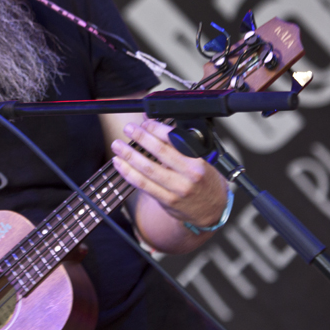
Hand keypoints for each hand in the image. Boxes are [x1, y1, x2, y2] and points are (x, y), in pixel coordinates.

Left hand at [110, 118, 227, 227]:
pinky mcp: (167, 200)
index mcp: (198, 159)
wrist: (212, 209)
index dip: (156, 129)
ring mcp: (178, 189)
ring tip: (117, 146)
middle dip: (141, 138)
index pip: (175, 140)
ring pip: (148, 169)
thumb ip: (175, 141)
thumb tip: (151, 120)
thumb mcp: (198, 158)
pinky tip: (120, 164)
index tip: (145, 123)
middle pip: (160, 152)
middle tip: (128, 129)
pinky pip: (144, 185)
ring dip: (129, 155)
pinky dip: (129, 173)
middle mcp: (189, 174)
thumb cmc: (204, 179)